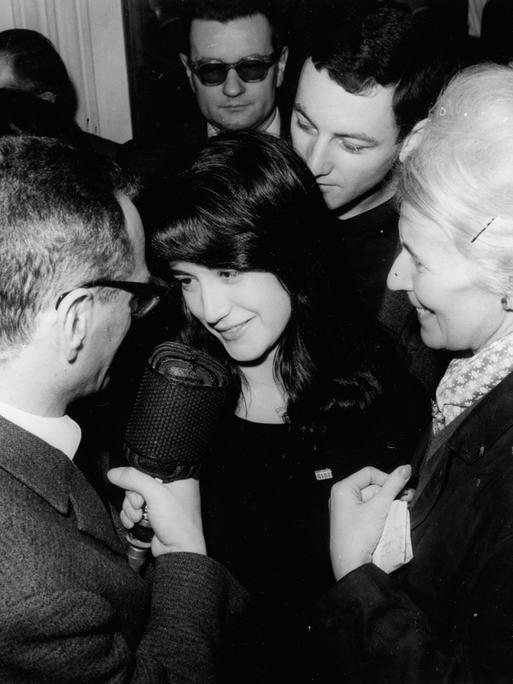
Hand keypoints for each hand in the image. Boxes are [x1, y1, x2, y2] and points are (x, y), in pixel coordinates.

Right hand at [107, 468, 205, 556]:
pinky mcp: (155, 514)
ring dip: (130, 508)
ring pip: (135, 497)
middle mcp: (172, 487)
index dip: (138, 478)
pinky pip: (136, 509)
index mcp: (179, 475)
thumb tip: (114, 473)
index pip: (149, 466)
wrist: (179, 552)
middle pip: (139, 482)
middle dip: (133, 497)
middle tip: (139, 506)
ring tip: (137, 518)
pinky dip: (131, 515)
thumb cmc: (177, 522)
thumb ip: (133, 479)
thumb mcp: (155, 494)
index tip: (138, 490)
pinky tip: (133, 522)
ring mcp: (163, 502)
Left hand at [329, 464, 411, 580]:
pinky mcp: (355, 523)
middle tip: (408, 498)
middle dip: (391, 493)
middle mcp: (343, 497)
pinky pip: (372, 512)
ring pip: (375, 500)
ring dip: (390, 504)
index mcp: (343, 489)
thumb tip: (406, 468)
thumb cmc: (359, 535)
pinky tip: (394, 517)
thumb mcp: (379, 507)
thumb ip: (393, 485)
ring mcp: (348, 511)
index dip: (387, 478)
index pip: (369, 473)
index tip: (402, 488)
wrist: (352, 566)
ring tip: (404, 508)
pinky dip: (384, 513)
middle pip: (373, 487)